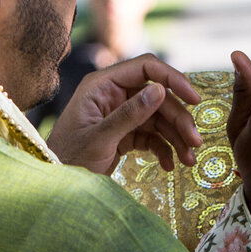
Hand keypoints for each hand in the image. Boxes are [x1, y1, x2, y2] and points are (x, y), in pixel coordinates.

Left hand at [47, 54, 201, 174]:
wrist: (56, 183)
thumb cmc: (68, 159)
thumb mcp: (100, 138)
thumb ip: (129, 114)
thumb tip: (159, 89)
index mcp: (102, 85)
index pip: (146, 68)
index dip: (173, 79)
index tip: (194, 99)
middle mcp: (113, 94)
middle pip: (158, 97)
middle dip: (178, 119)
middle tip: (195, 142)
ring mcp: (120, 114)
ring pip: (159, 118)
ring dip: (177, 137)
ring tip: (189, 160)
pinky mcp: (124, 133)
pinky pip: (152, 135)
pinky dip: (164, 149)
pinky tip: (170, 165)